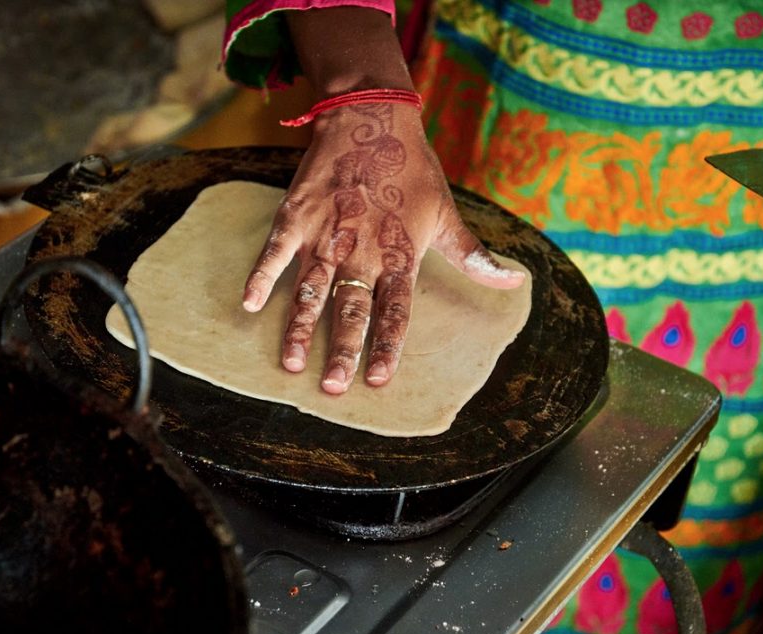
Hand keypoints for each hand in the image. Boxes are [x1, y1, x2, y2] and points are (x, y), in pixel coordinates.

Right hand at [241, 102, 524, 393]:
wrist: (371, 117)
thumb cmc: (411, 169)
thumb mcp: (446, 213)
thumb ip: (472, 255)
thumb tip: (513, 282)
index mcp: (398, 256)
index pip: (395, 312)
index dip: (386, 347)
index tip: (379, 379)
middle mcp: (361, 252)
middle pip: (351, 311)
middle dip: (341, 352)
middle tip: (332, 388)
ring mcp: (326, 235)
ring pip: (311, 291)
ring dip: (300, 329)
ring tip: (292, 363)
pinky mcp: (297, 216)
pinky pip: (275, 252)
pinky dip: (261, 277)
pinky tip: (249, 305)